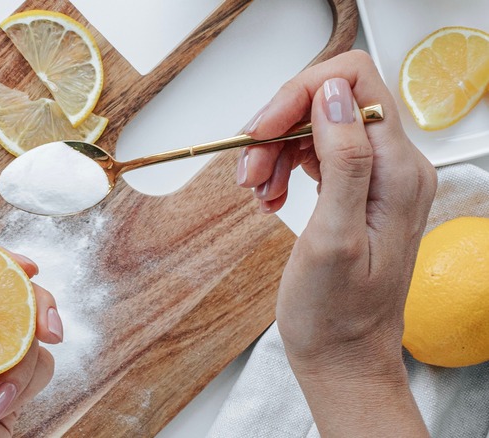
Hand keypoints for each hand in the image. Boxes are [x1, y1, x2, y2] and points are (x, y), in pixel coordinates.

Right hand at [238, 50, 434, 435]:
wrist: (343, 357)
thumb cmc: (336, 314)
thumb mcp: (334, 238)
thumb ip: (343, 161)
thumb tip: (334, 93)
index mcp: (398, 172)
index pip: (355, 84)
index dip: (301, 94)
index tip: (261, 129)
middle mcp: (396, 167)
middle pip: (330, 103)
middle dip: (279, 128)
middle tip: (249, 171)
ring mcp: (376, 179)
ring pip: (316, 128)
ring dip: (274, 151)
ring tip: (256, 191)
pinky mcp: (356, 192)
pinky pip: (314, 155)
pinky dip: (282, 168)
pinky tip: (269, 198)